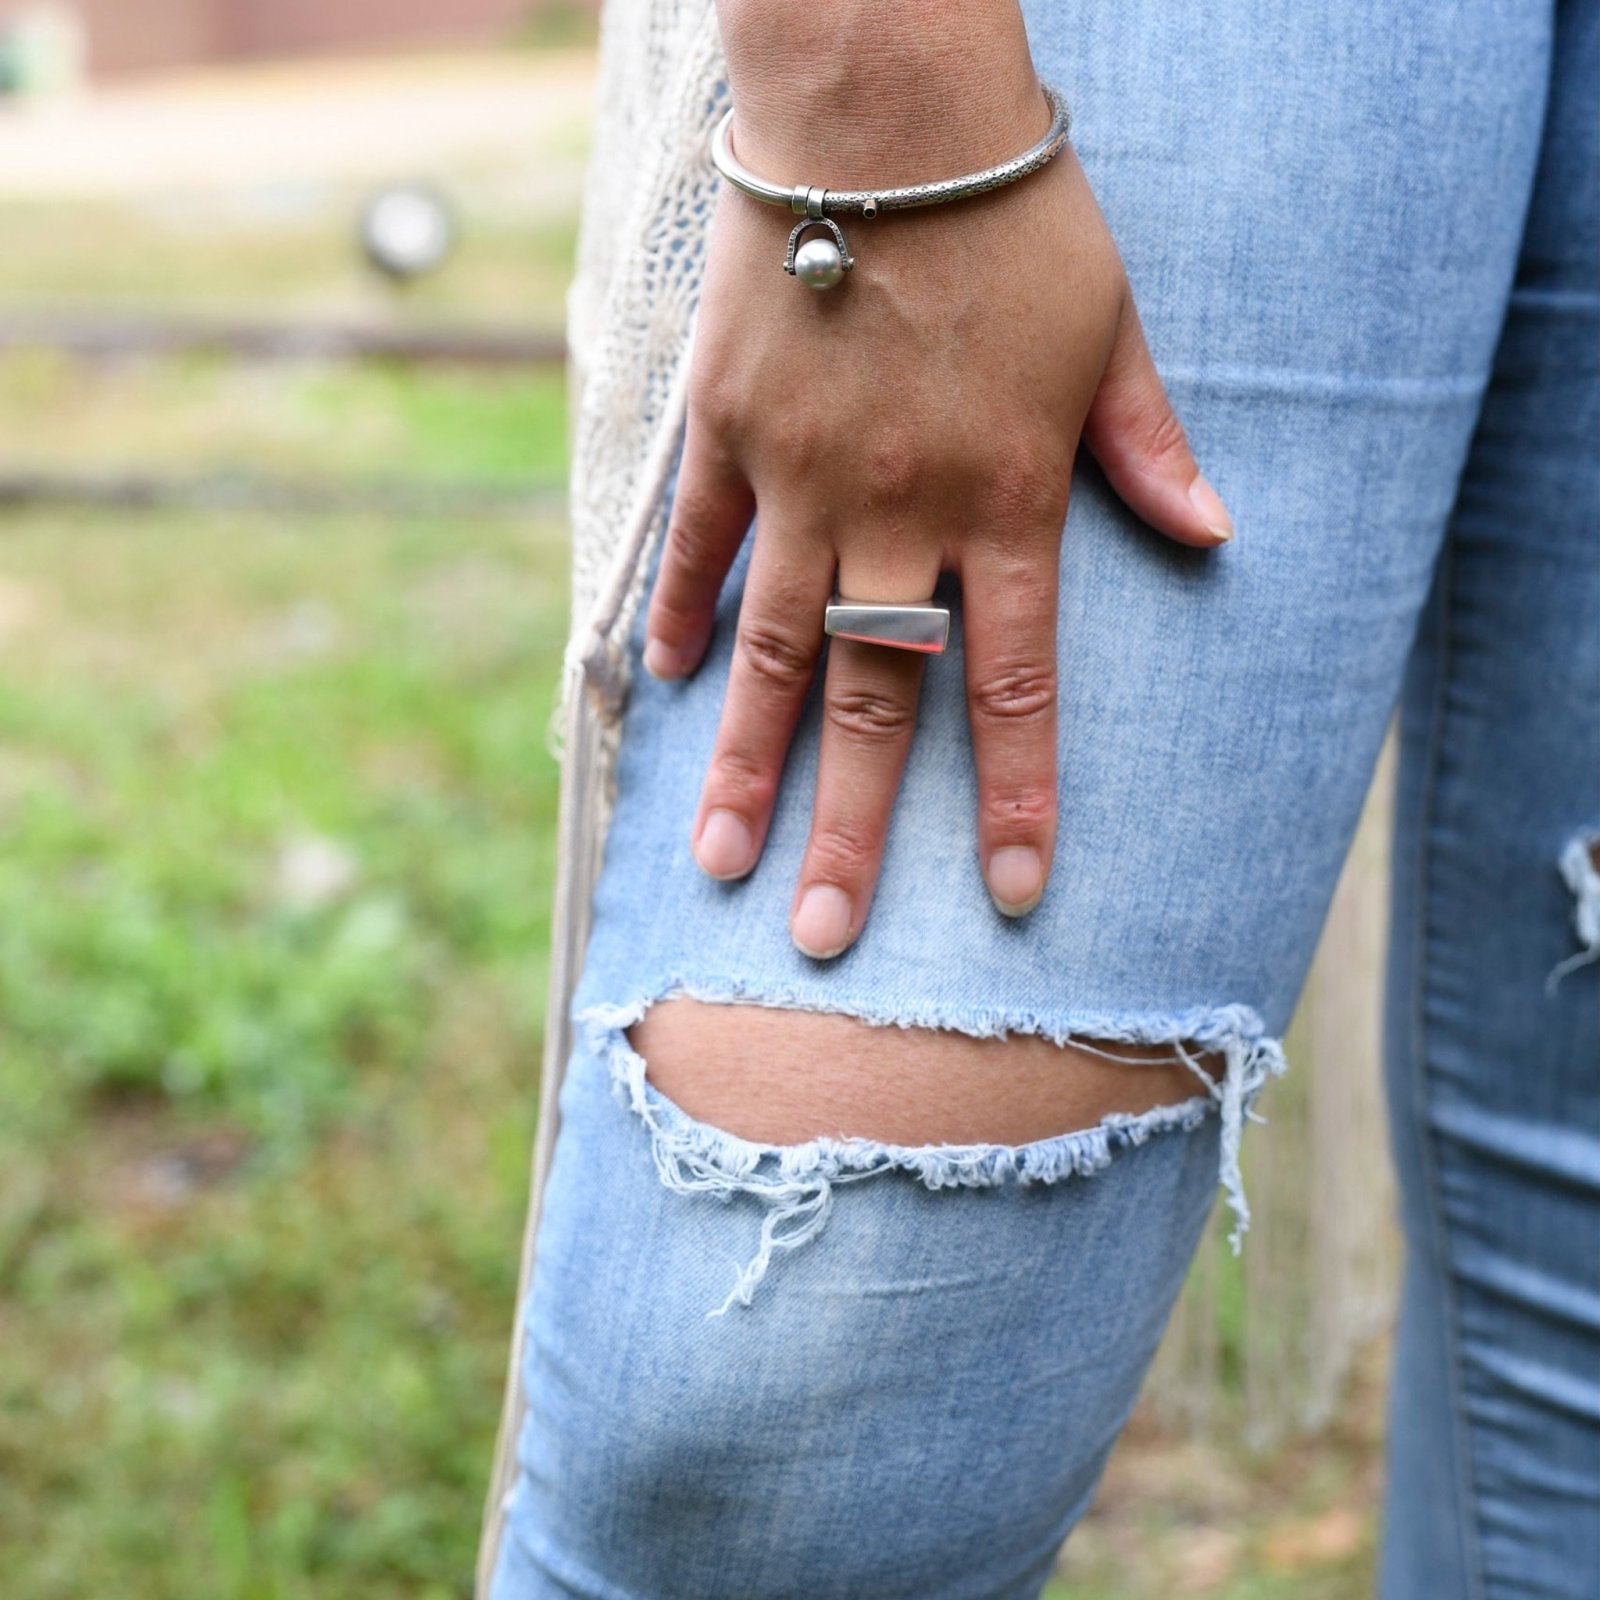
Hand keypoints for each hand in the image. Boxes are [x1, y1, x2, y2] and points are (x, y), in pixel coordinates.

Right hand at [643, 2, 1231, 959]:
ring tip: (716, 861)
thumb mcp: (1108, 325)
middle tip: (823, 940)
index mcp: (1006, 497)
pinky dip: (674, 612)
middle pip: (878, 696)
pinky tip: (656, 689)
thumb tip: (1214, 533)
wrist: (884, 106)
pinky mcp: (724, 429)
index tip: (1017, 897)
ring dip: (742, 763)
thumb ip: (1149, 444)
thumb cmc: (1013, 212)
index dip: (1021, 795)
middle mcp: (898, 511)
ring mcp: (799, 476)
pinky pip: (696, 542)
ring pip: (768, 649)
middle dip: (854, 828)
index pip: (1018, 679)